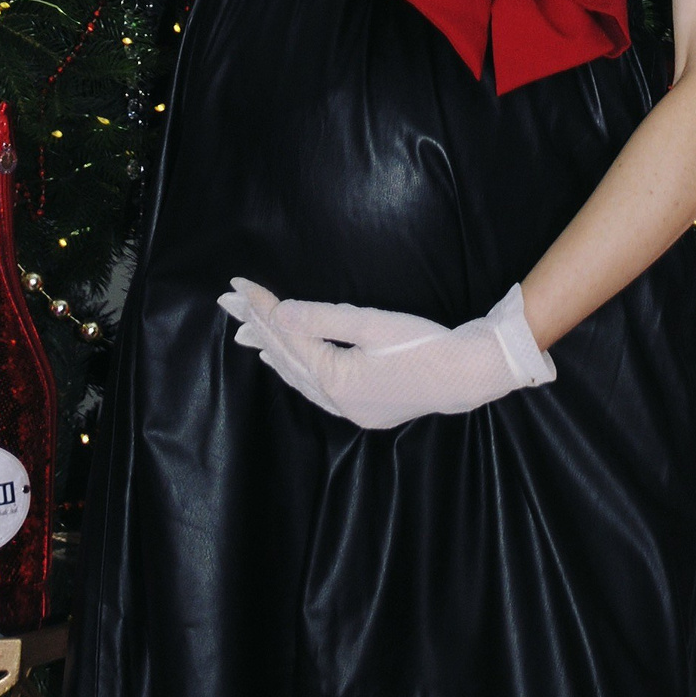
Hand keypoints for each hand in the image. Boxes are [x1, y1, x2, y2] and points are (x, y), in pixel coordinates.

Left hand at [218, 276, 554, 429]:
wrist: (465, 375)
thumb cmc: (423, 345)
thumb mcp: (373, 324)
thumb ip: (323, 319)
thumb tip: (280, 314)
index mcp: (335, 379)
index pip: (288, 335)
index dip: (262, 308)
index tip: (239, 286)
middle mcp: (336, 400)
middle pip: (286, 359)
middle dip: (258, 329)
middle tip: (230, 305)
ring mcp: (350, 410)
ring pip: (299, 379)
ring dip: (275, 354)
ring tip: (250, 337)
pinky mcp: (364, 410)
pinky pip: (317, 390)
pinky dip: (299, 372)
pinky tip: (294, 365)